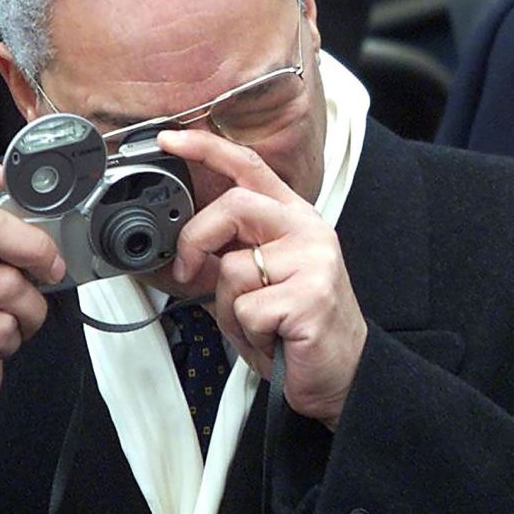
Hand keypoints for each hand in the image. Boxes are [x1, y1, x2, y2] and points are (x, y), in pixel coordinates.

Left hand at [160, 129, 366, 429]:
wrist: (343, 374)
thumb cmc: (296, 330)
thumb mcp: (258, 283)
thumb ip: (225, 257)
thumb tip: (175, 252)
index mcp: (294, 219)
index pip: (250, 167)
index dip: (208, 148)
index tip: (170, 138)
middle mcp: (308, 231)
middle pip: (233, 206)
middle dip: (197, 241)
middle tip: (190, 273)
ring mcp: (314, 261)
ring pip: (233, 267)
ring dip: (231, 308)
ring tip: (260, 324)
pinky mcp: (310, 296)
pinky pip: (247, 309)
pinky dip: (247, 333)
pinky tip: (273, 338)